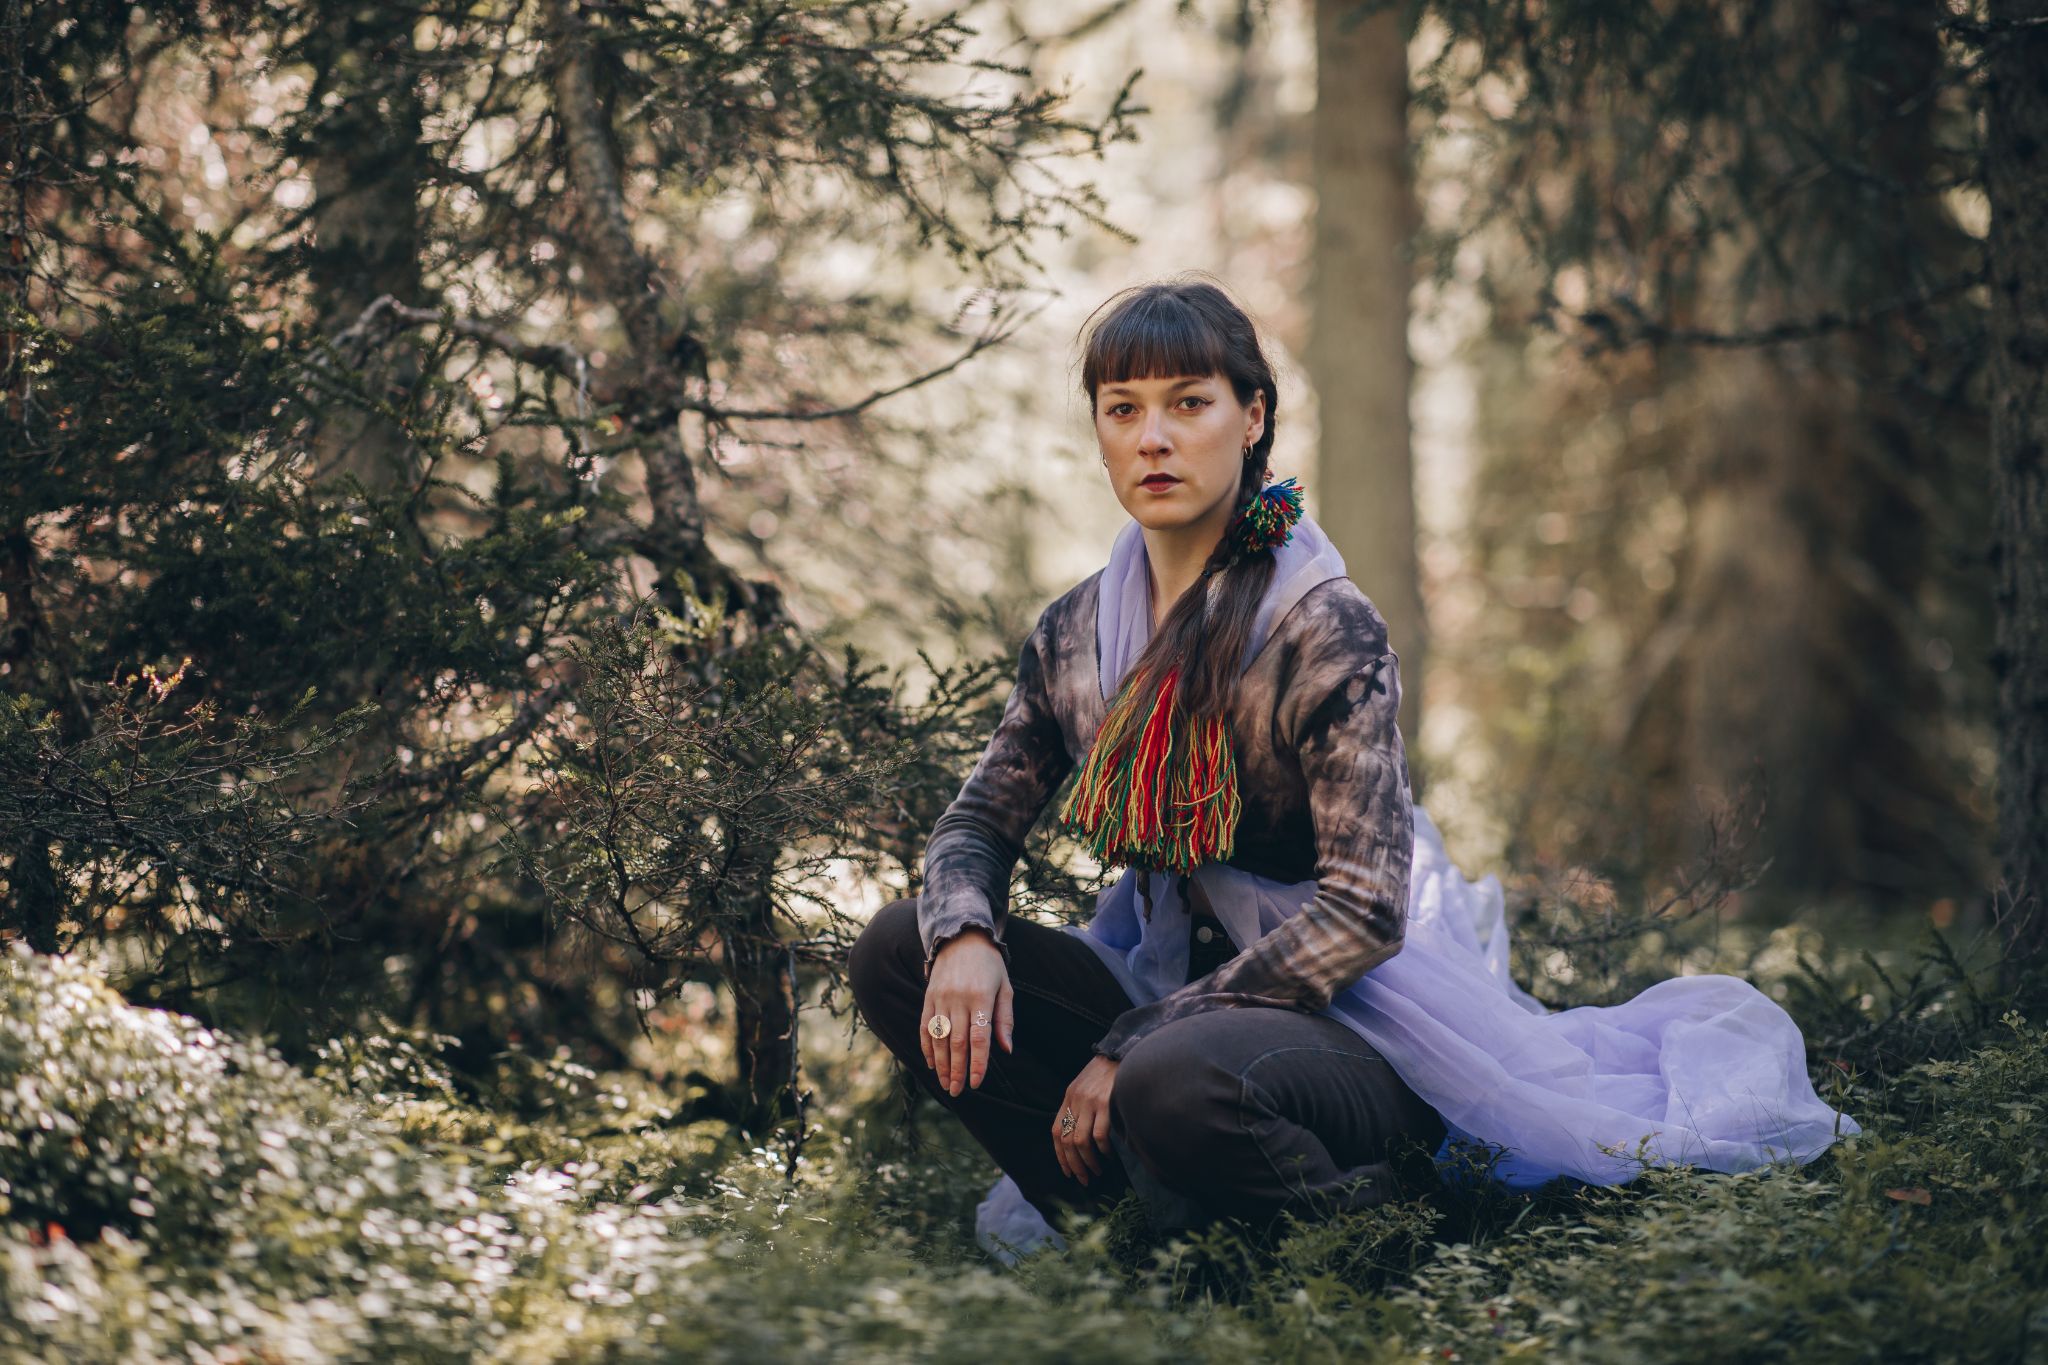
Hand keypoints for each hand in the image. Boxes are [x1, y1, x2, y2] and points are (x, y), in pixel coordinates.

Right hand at [920, 926, 1013, 1095]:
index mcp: (981, 997)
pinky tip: (931, 1064)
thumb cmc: (990, 965)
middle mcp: (958, 999)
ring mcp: (940, 999)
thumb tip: (1006, 1050)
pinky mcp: (928, 998)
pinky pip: (925, 1027)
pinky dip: (927, 1047)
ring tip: (945, 1084)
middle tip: (958, 1091)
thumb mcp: (1005, 988)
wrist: (961, 938)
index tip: (976, 1083)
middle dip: (957, 1070)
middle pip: (957, 1042)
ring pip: (939, 1038)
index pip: (978, 1037)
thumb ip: (1005, 1019)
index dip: (977, 1063)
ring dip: (941, 1064)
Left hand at [1052, 1055, 1118, 1185]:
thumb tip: (1079, 1138)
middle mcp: (1076, 1100)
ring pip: (1081, 1142)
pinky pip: (1099, 1135)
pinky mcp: (1106, 1104)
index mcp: (1069, 1097)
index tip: (1067, 1171)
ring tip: (1096, 1171)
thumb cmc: (1105, 1072)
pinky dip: (1103, 1150)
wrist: (1121, 1052)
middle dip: (1074, 1165)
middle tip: (1083, 1179)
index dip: (1060, 1155)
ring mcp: (1090, 1103)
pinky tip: (1108, 1155)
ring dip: (1088, 1161)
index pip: (1056, 1132)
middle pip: (1068, 1141)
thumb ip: (1079, 1106)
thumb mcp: (1084, 1086)